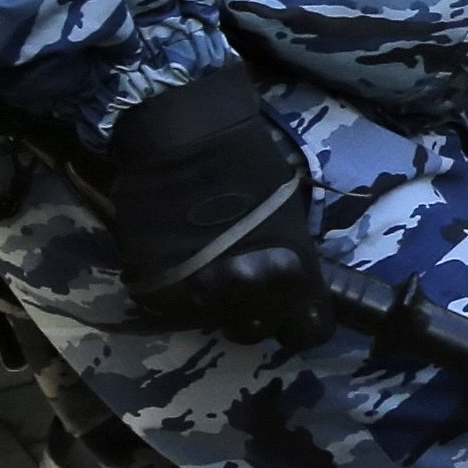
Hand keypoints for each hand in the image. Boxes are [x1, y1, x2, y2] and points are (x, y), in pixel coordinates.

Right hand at [106, 69, 330, 347]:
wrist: (183, 135)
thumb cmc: (247, 164)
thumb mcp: (289, 216)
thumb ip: (294, 263)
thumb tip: (295, 289)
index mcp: (292, 275)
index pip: (308, 331)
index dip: (302, 323)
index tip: (295, 313)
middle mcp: (249, 294)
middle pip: (256, 330)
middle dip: (254, 311)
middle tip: (244, 282)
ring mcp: (201, 295)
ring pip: (212, 321)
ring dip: (213, 302)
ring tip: (207, 267)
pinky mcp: (159, 291)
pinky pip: (174, 307)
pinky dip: (176, 291)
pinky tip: (178, 260)